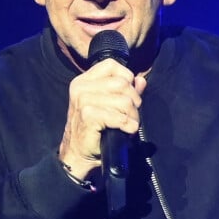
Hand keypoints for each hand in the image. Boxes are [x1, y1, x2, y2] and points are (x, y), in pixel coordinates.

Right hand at [58, 58, 145, 179]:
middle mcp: (81, 87)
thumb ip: (125, 91)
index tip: (128, 94)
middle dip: (134, 100)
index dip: (126, 77)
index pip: (111, 65)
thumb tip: (141, 80)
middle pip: (122, 83)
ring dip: (133, 116)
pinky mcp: (88, 115)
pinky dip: (128, 125)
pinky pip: (119, 117)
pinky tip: (127, 130)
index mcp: (84, 80)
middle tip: (132, 114)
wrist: (77, 153)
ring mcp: (83, 100)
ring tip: (129, 124)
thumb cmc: (94, 128)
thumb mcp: (109, 105)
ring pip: (124, 101)